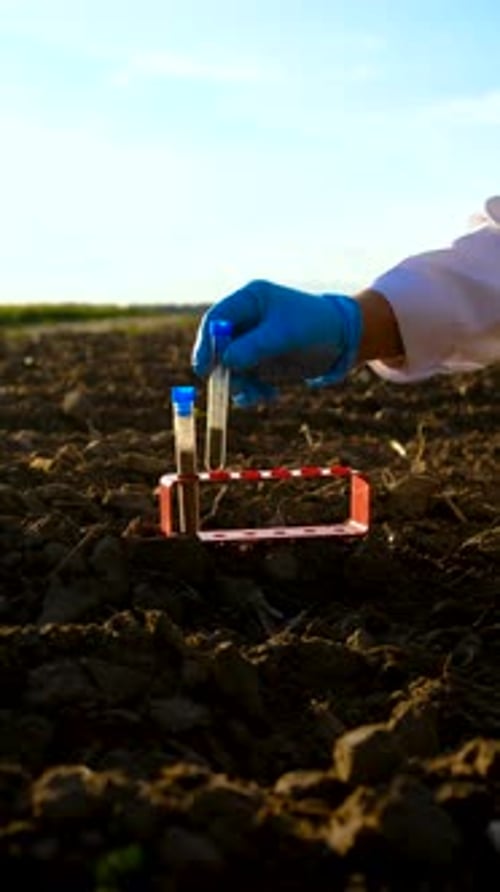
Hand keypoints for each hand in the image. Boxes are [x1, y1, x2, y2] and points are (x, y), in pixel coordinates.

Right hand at [192, 279, 361, 405]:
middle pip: (217, 347)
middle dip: (225, 370)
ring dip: (242, 385)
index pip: (216, 320)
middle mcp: (245, 321)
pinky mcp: (258, 363)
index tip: (205, 367)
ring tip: (264, 394)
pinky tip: (269, 396)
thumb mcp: (286, 333)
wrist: (342, 341)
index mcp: (249, 300)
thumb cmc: (316, 325)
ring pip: (229, 369)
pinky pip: (244, 381)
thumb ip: (255, 346)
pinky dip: (252, 392)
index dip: (207, 343)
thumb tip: (225, 361)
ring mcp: (249, 343)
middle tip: (235, 387)